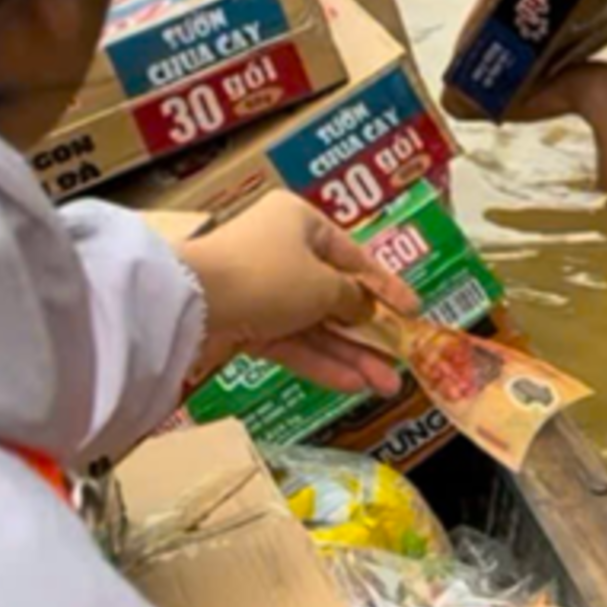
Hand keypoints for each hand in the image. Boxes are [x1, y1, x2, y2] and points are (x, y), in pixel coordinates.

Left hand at [184, 192, 421, 395]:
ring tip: (386, 384)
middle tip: (401, 359)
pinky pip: (293, 344)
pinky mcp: (246, 326)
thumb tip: (363, 310)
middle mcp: (281, 252)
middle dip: (369, 332)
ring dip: (351, 355)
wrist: (192, 304)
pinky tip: (354, 384)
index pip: (354, 256)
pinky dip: (322, 363)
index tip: (413, 311)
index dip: (386, 287)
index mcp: (299, 222)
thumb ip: (352, 300)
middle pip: (335, 296)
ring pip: (316, 326)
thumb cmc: (265, 275)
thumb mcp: (324, 284)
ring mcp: (263, 292)